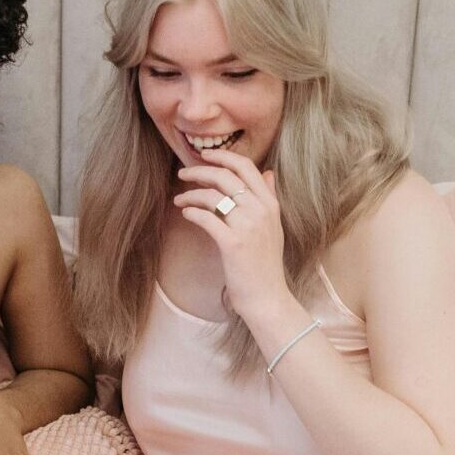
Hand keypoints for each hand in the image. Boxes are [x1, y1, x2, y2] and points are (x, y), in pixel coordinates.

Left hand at [174, 147, 290, 318]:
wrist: (268, 298)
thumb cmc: (266, 264)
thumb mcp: (274, 226)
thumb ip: (269, 198)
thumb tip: (268, 172)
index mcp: (270, 204)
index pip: (246, 166)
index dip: (222, 156)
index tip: (204, 156)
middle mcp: (261, 210)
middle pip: (225, 176)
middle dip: (199, 171)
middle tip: (183, 174)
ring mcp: (248, 226)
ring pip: (213, 196)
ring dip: (190, 194)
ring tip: (179, 200)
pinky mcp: (233, 244)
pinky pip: (207, 218)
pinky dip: (192, 212)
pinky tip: (186, 214)